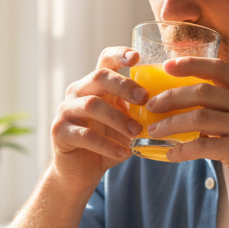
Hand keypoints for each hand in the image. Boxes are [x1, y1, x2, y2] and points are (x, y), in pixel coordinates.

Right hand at [49, 47, 149, 192]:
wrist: (79, 172)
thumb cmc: (106, 143)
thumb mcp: (125, 123)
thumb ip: (138, 112)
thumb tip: (169, 106)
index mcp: (95, 85)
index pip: (105, 60)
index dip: (119, 55)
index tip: (137, 57)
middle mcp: (77, 91)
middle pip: (99, 77)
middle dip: (124, 86)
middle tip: (144, 99)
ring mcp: (65, 110)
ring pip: (92, 104)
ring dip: (118, 118)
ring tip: (136, 132)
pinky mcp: (59, 131)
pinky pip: (84, 134)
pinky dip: (107, 144)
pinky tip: (122, 153)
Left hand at [146, 56, 228, 212]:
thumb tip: (190, 109)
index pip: (220, 68)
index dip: (191, 64)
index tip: (167, 66)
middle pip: (203, 91)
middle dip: (171, 97)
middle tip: (151, 106)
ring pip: (199, 116)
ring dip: (170, 124)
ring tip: (154, 131)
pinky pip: (202, 145)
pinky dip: (181, 150)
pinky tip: (170, 155)